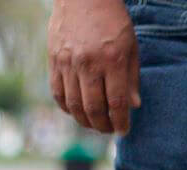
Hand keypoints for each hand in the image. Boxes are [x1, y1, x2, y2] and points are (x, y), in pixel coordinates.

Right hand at [48, 0, 140, 134]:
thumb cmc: (113, 22)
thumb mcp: (131, 48)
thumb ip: (132, 78)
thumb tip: (134, 106)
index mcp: (112, 61)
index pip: (116, 103)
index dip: (120, 122)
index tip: (124, 131)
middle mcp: (88, 64)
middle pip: (93, 108)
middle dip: (103, 125)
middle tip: (109, 130)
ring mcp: (68, 62)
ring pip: (73, 104)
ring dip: (84, 120)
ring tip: (94, 124)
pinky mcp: (53, 59)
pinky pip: (57, 92)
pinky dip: (66, 107)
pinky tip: (75, 111)